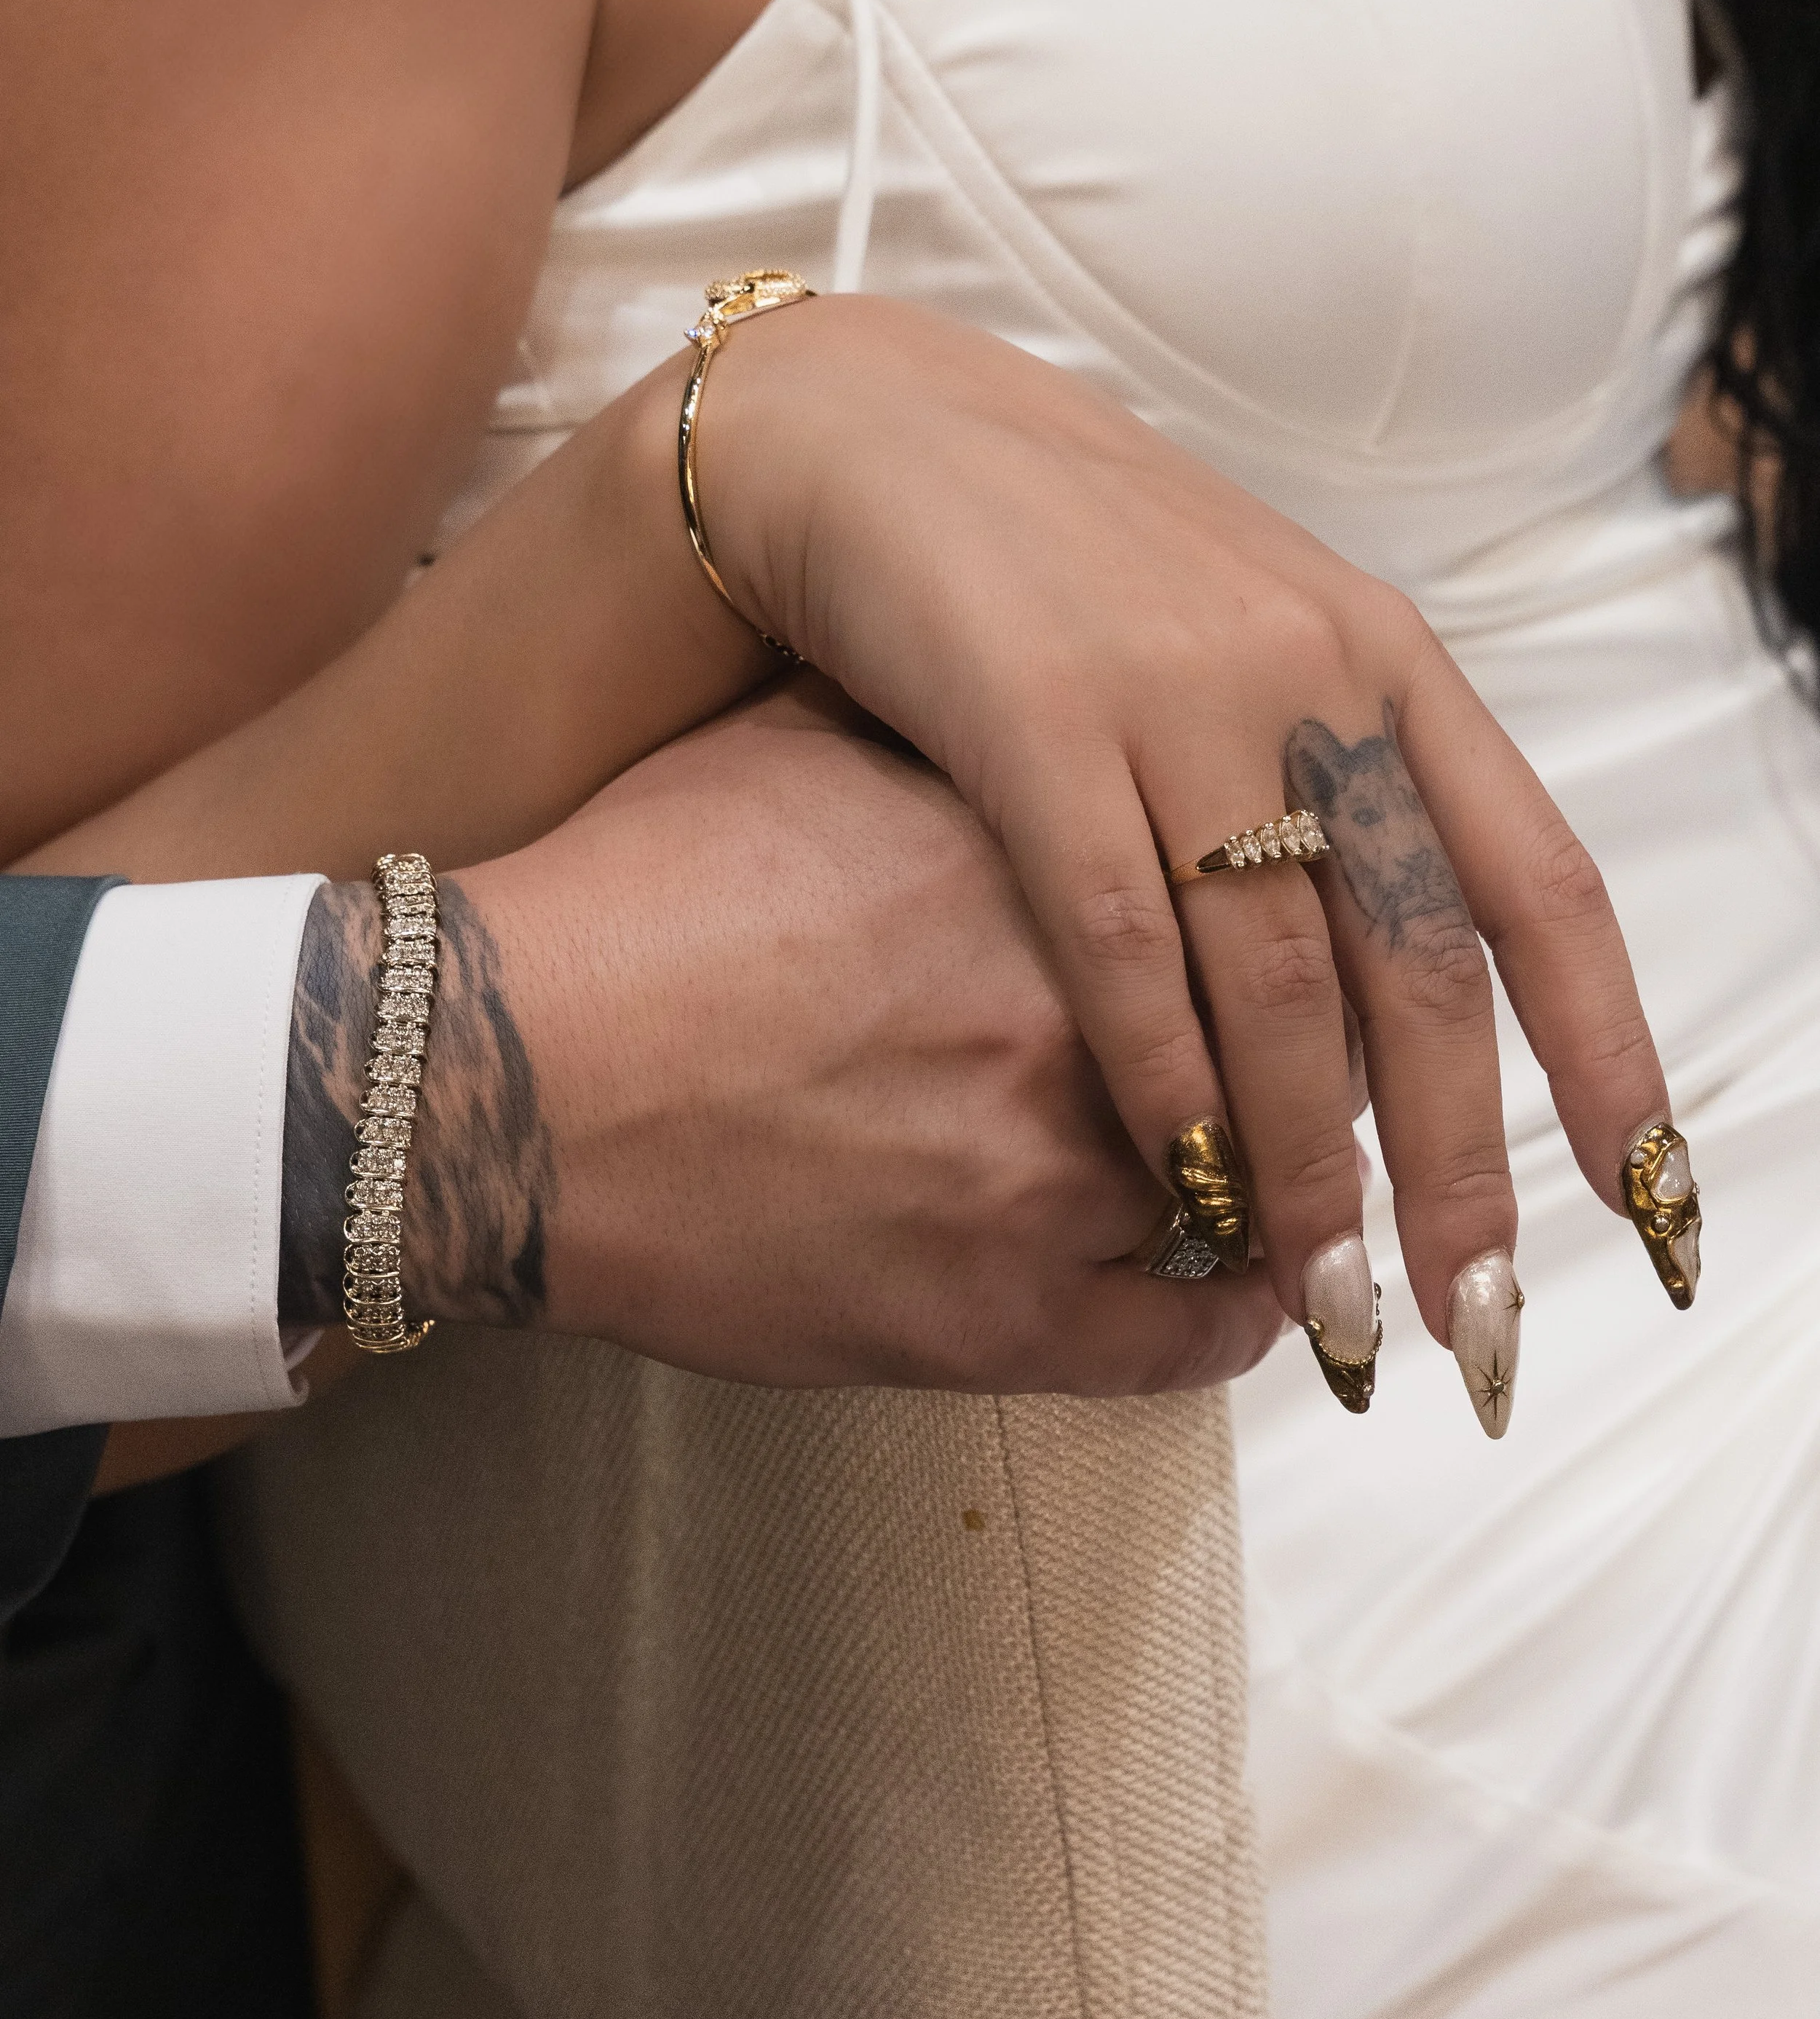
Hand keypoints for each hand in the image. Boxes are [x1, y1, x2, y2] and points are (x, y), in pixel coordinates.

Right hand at [279, 680, 1284, 1393]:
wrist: (504, 1079)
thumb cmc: (631, 901)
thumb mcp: (795, 744)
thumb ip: (940, 723)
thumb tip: (1018, 681)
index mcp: (1039, 856)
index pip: (1249, 885)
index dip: (1283, 915)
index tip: (1285, 928)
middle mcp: (1075, 1010)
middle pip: (1277, 1037)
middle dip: (1299, 1049)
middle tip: (1303, 1056)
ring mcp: (1048, 1174)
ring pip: (1254, 1188)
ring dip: (1276, 1183)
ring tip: (1281, 1175)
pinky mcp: (1001, 1316)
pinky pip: (1187, 1337)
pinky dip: (1233, 1319)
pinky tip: (1249, 1294)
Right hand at [697, 296, 1671, 1387]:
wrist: (879, 434)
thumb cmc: (1062, 559)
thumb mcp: (1246, 639)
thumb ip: (1329, 784)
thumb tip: (1387, 987)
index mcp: (1385, 661)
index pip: (1538, 885)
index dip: (1610, 1051)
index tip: (1647, 1199)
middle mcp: (1313, 679)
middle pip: (1427, 966)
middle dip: (1464, 1168)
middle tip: (1475, 1321)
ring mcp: (1182, 700)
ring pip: (1286, 984)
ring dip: (1316, 1166)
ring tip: (1333, 1303)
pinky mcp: (1039, 724)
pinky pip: (1129, 946)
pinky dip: (1167, 1082)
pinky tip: (1185, 1180)